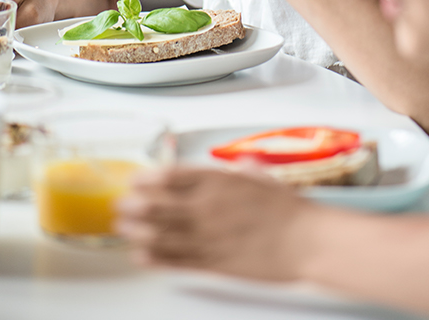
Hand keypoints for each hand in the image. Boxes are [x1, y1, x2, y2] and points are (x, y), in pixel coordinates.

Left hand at [116, 166, 321, 281]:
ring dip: (137, 231)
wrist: (306, 241)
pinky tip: (141, 256)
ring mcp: (207, 236)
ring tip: (123, 229)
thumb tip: (236, 164)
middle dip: (134, 204)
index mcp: (217, 181)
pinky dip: (155, 258)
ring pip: (160, 233)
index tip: (136, 179)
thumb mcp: (261, 177)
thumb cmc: (287, 208)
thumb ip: (241, 170)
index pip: (171, 175)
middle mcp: (207, 206)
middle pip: (158, 204)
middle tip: (121, 205)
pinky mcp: (213, 263)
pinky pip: (176, 260)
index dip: (147, 178)